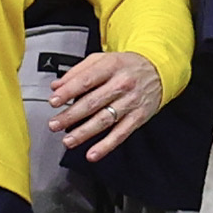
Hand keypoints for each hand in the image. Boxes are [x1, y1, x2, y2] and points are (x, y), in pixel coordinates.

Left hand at [46, 49, 164, 158]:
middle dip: (71, 115)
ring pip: (104, 120)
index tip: (54, 101)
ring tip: (68, 140)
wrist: (158, 70)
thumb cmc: (126, 66)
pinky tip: (93, 153)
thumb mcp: (102, 59)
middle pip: (93, 102)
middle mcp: (122, 84)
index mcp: (111, 66)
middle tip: (55, 124)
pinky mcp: (138, 117)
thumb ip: (78, 71)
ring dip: (84, 132)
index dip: (68, 92)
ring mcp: (131, 102)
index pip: (86, 80)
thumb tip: (57, 86)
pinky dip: (106, 145)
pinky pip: (121, 134)